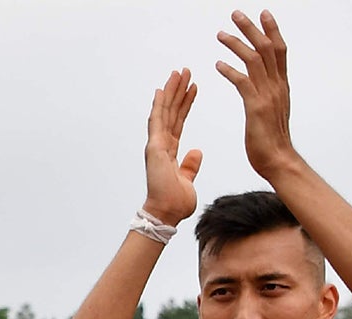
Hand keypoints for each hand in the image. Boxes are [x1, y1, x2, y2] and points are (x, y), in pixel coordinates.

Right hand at [143, 68, 202, 224]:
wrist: (167, 213)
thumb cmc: (175, 203)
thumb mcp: (188, 180)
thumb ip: (191, 165)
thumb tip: (196, 152)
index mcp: (169, 152)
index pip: (179, 122)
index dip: (185, 104)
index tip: (193, 88)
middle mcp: (161, 145)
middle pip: (171, 112)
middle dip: (178, 91)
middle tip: (185, 71)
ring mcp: (156, 145)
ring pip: (164, 112)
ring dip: (171, 91)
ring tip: (179, 73)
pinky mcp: (154, 147)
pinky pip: (157, 121)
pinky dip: (159, 105)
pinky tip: (162, 90)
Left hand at [217, 9, 296, 179]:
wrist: (278, 161)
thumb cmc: (272, 141)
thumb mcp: (273, 111)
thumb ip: (270, 94)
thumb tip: (266, 86)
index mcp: (281, 86)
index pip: (279, 50)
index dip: (272, 30)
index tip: (263, 14)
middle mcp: (277, 86)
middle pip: (267, 48)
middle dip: (252, 28)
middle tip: (237, 14)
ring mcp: (268, 96)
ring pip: (255, 60)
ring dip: (236, 44)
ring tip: (220, 35)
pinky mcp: (256, 108)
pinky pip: (243, 82)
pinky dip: (230, 71)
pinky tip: (217, 65)